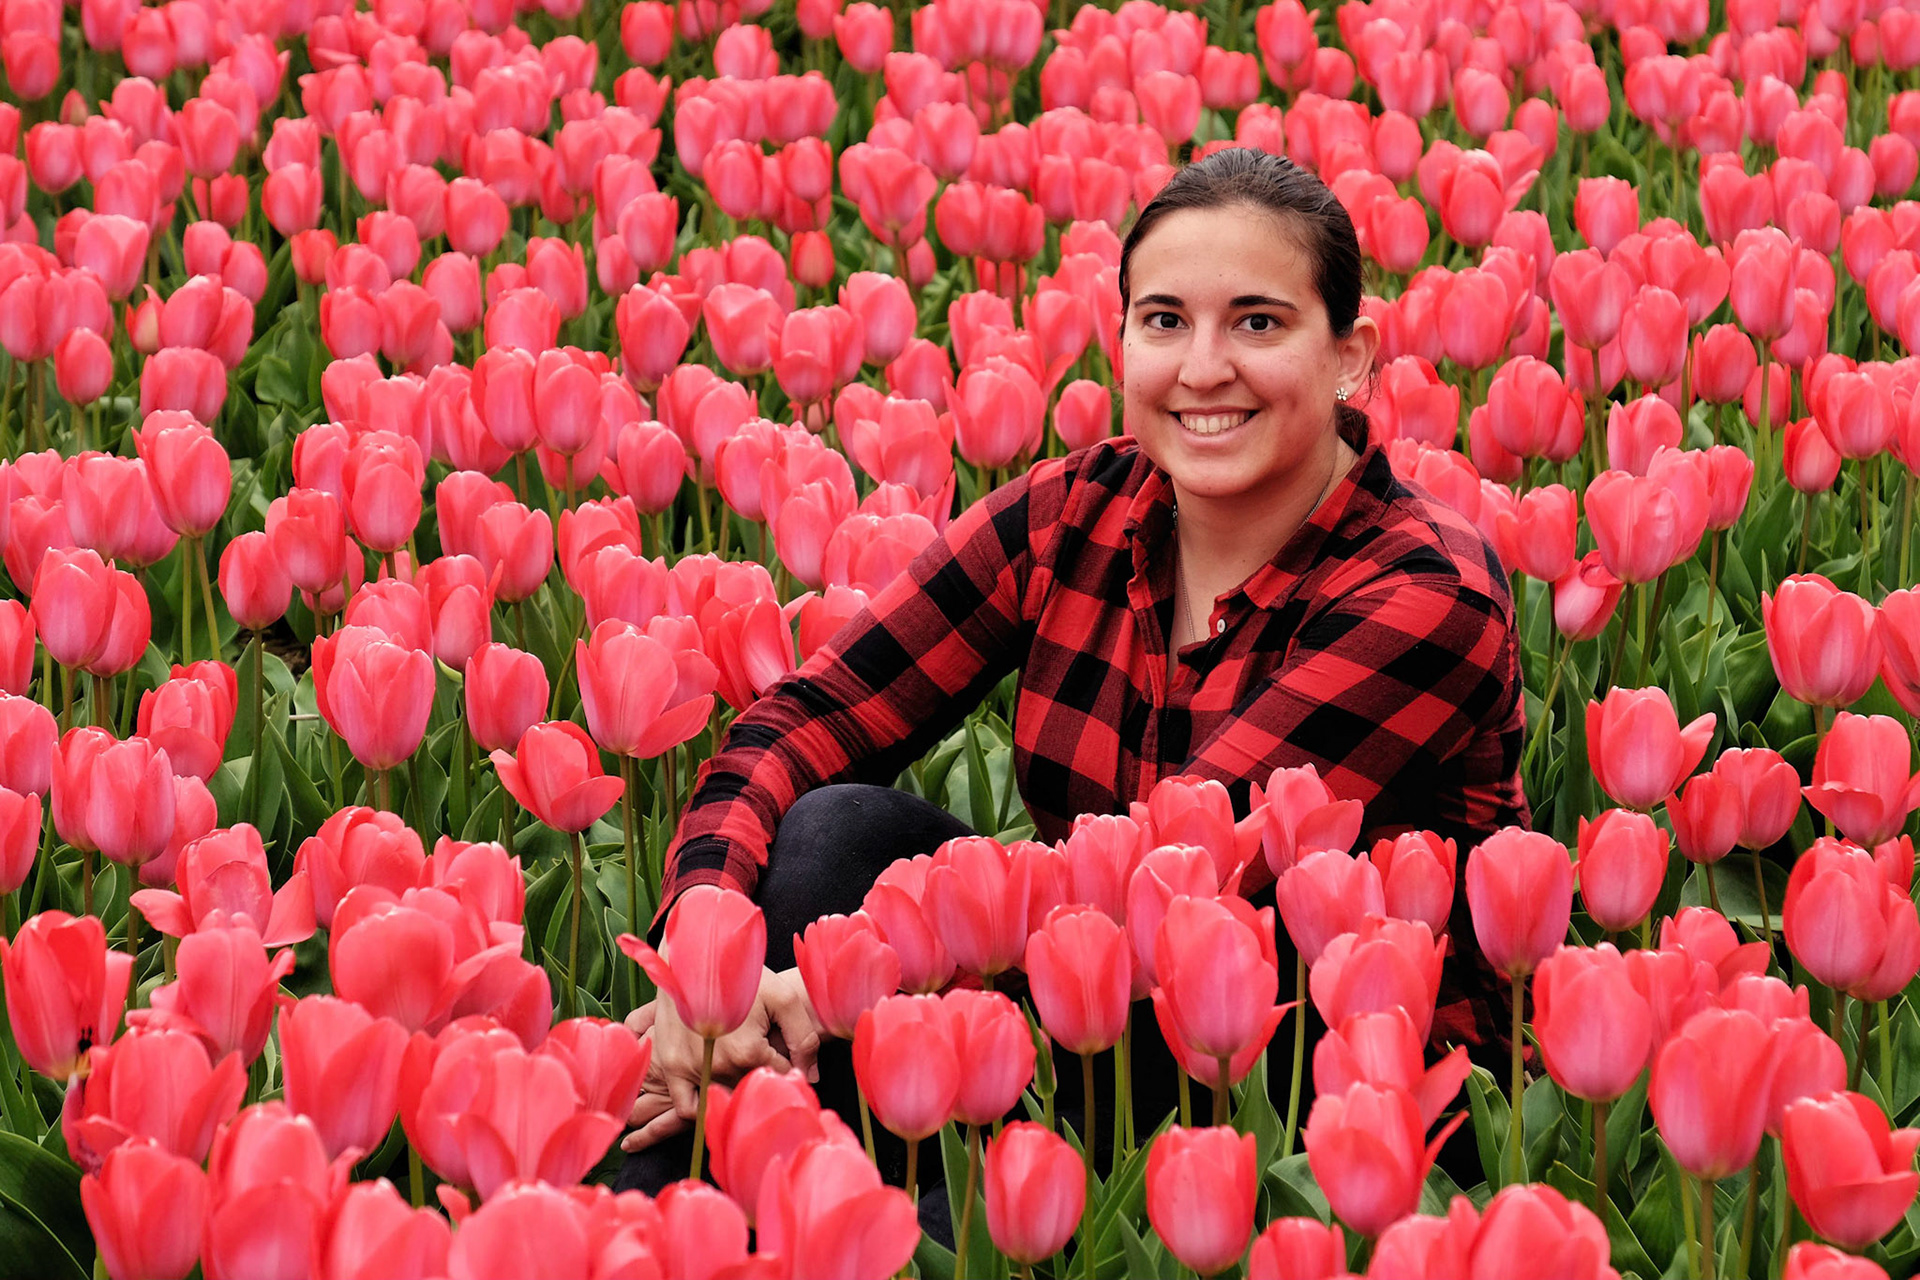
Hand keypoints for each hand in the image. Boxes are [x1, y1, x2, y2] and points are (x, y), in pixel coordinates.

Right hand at [621, 966, 824, 1153]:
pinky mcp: (672, 1067)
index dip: (788, 1062)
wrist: (695, 955)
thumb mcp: (783, 997)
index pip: (780, 1076)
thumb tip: (812, 1077)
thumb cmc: (742, 974)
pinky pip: (688, 1107)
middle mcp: (718, 1066)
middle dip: (762, 1072)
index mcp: (748, 1052)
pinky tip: (715, 1085)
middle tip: (760, 1045)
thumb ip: (803, 1038)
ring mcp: (691, 1069)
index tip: (782, 1045)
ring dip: (736, 1083)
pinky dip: (702, 1105)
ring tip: (738, 1054)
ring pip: (725, 1095)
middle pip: (752, 1087)